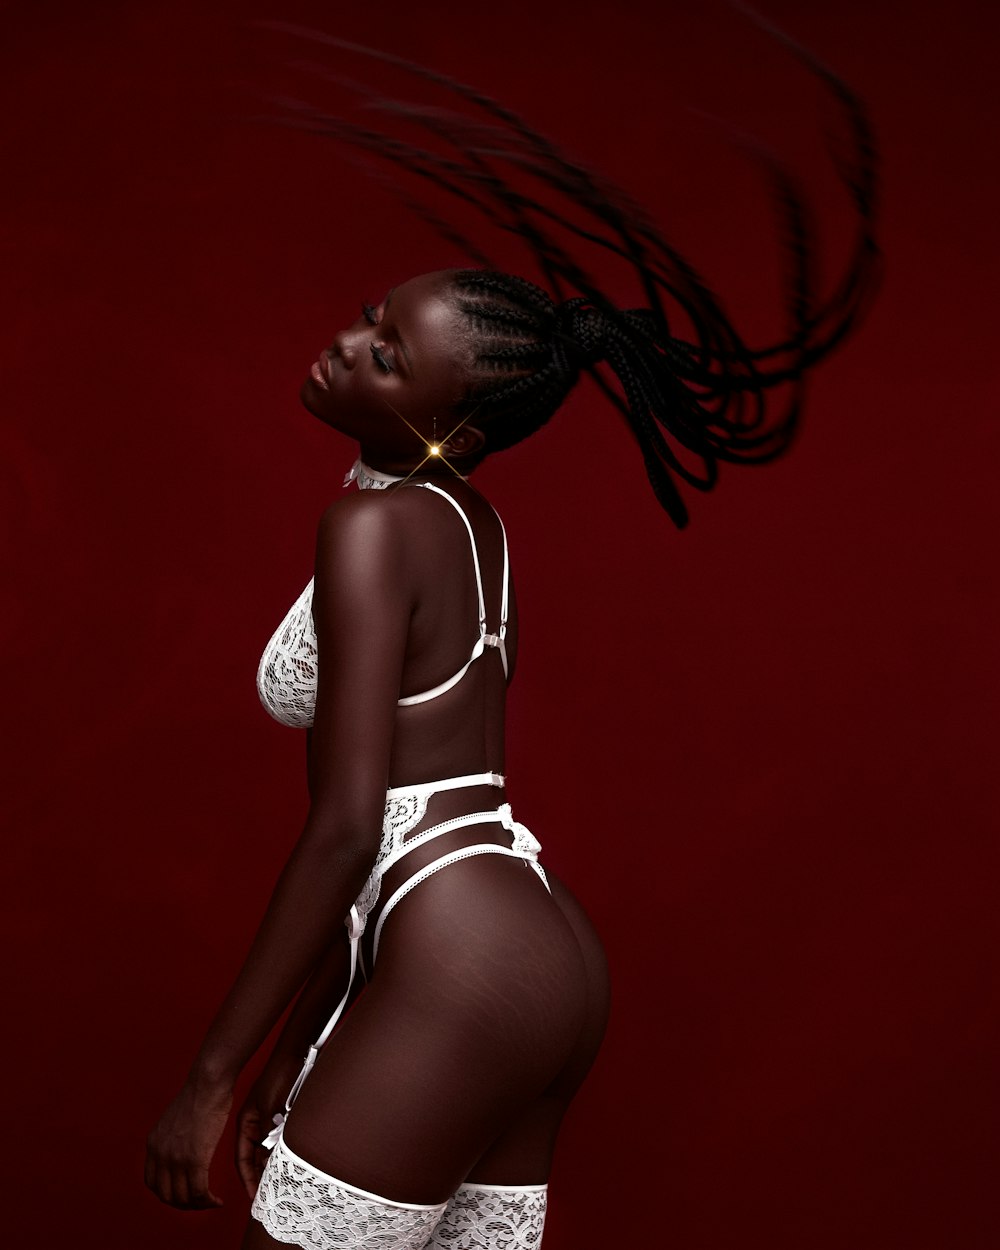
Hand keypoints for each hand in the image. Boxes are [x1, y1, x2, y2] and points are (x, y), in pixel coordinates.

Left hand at [145, 1079, 231, 1209]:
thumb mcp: (175, 1119)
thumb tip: (182, 1149)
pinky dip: (208, 1202)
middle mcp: (159, 1154)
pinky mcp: (194, 1159)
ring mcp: (176, 1158)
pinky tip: (217, 1200)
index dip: (168, 1194)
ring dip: (197, 1206)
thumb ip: (172, 1138)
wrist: (208, 1083)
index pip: (152, 1183)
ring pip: (183, 1198)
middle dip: (183, 1204)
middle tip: (199, 1203)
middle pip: (166, 1195)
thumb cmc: (200, 1094)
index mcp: (153, 1143)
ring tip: (210, 1202)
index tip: (183, 1194)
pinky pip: (199, 1192)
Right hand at [235, 1054, 301, 1199]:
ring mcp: (269, 1121)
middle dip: (260, 1177)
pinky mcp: (283, 1117)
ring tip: (280, 1187)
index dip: (248, 1178)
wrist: (296, 1055)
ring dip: (273, 1167)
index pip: (242, 1159)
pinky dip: (284, 1155)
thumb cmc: (280, 1078)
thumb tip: (266, 1164)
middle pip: (255, 1158)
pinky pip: (282, 1143)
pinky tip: (292, 1165)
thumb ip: (267, 1135)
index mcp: (246, 1123)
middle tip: (268, 1198)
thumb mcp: (269, 1109)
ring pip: (269, 1152)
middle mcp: (256, 1125)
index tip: (254, 1197)